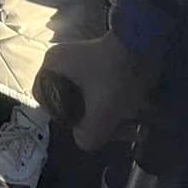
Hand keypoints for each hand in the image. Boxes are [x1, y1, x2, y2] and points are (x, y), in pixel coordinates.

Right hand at [36, 32, 152, 151]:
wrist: (144, 45)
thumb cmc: (116, 74)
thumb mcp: (103, 112)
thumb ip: (88, 136)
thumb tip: (84, 141)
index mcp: (52, 66)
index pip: (44, 99)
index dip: (63, 118)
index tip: (85, 125)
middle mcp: (61, 62)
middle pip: (69, 103)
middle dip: (95, 122)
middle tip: (118, 132)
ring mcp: (79, 62)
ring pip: (87, 99)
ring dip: (109, 117)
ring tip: (134, 127)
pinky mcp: (97, 64)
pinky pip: (98, 91)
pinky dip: (113, 105)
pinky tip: (135, 115)